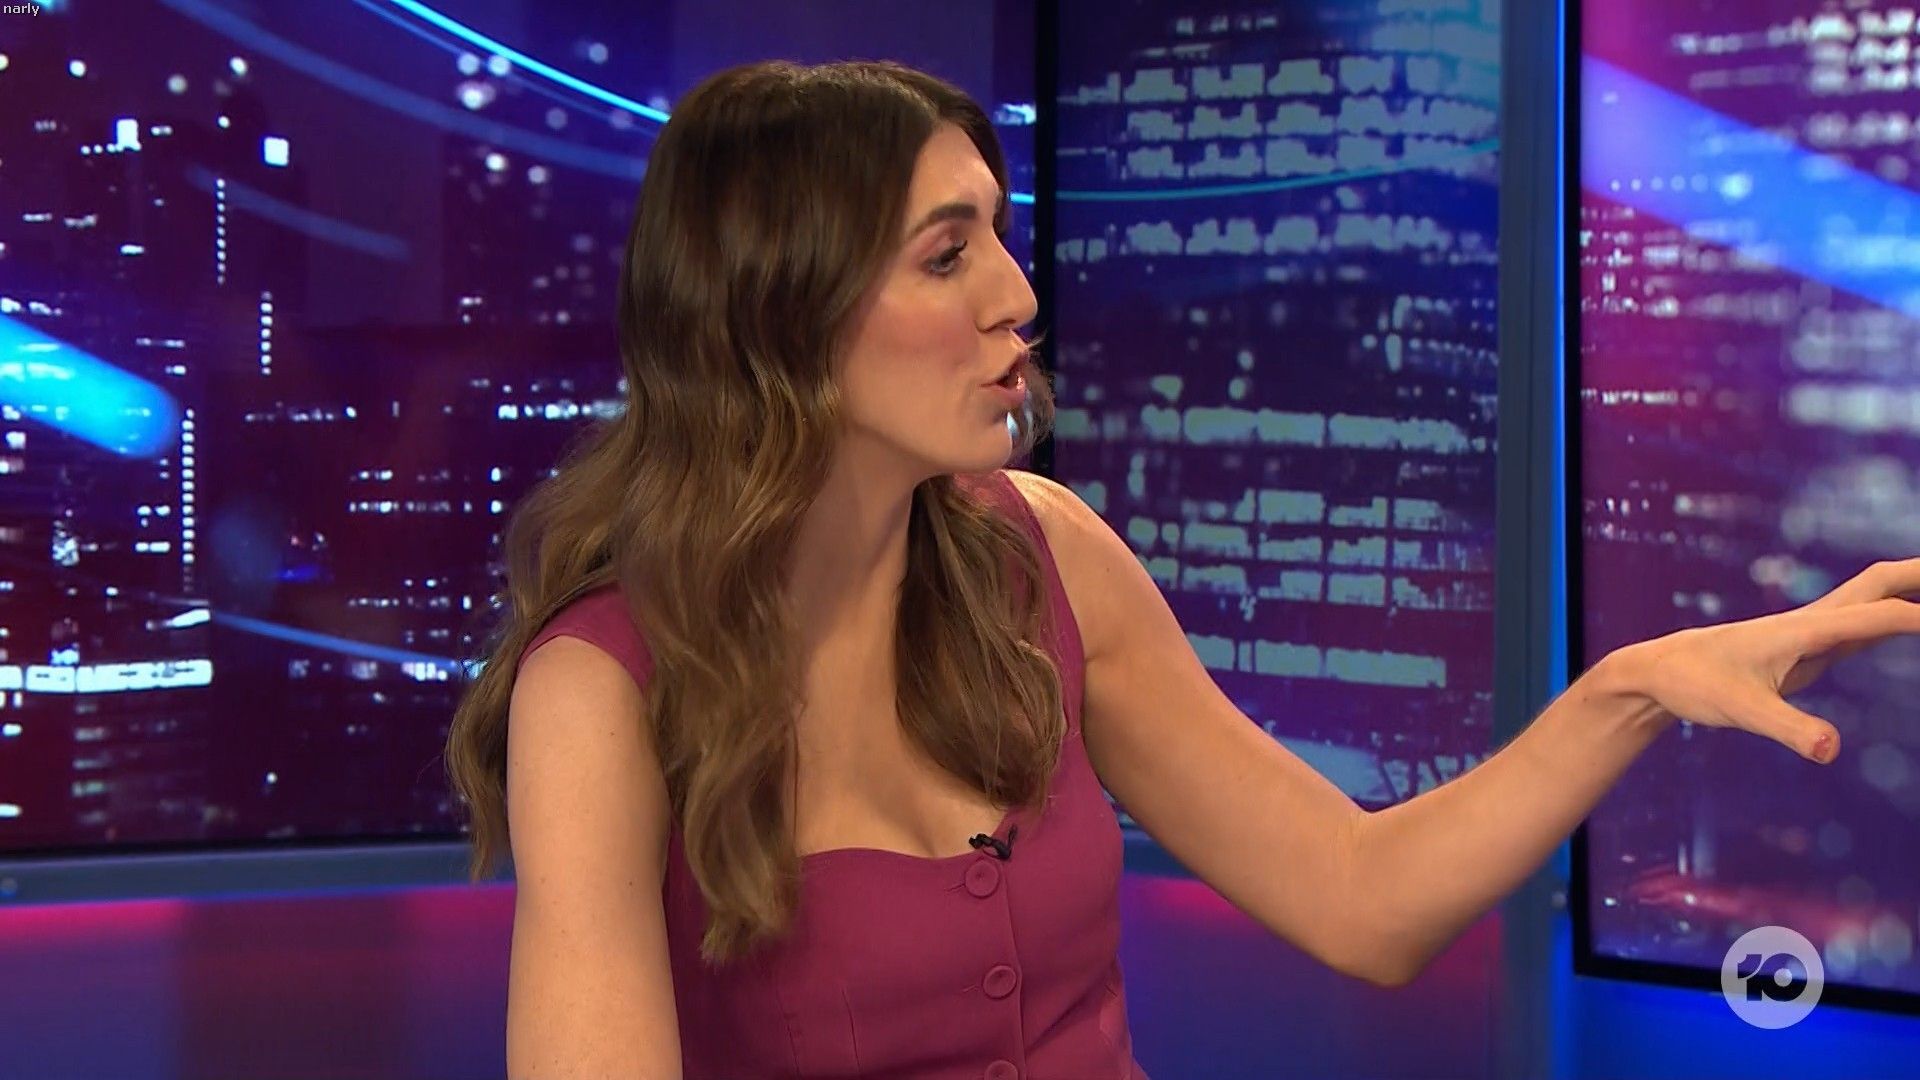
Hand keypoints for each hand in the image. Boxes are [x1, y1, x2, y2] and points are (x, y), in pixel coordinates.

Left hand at [1633, 557, 1919, 764]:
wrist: (1661, 670)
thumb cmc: (1696, 685)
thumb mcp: (1742, 713)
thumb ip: (1789, 730)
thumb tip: (1832, 752)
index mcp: (1804, 630)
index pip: (1878, 616)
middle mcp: (1811, 622)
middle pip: (1877, 583)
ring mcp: (1810, 631)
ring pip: (1870, 599)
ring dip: (1911, 589)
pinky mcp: (1805, 647)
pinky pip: (1860, 624)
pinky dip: (1893, 617)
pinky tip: (1907, 623)